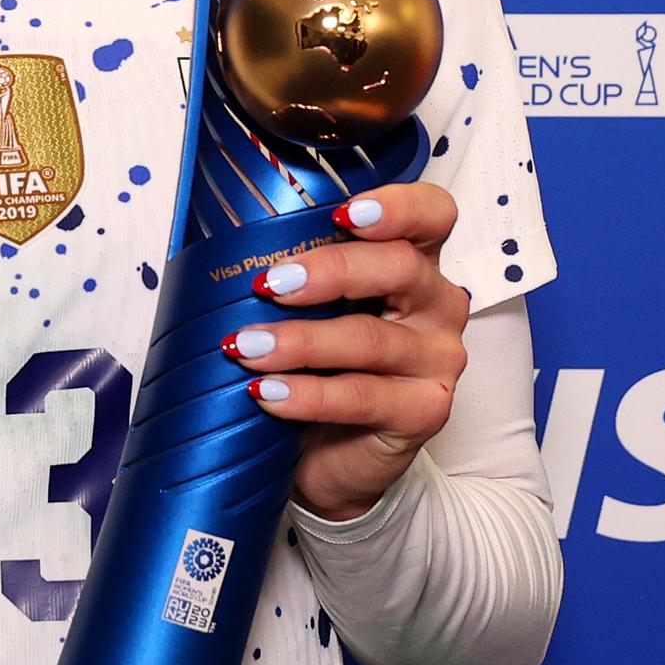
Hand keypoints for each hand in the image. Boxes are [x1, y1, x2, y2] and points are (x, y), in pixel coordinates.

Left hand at [222, 180, 468, 521]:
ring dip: (300, 341)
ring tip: (245, 346)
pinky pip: (363, 397)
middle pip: (399, 267)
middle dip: (329, 271)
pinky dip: (308, 395)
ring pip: (371, 339)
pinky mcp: (426, 411)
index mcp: (414, 262)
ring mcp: (437, 359)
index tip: (341, 215)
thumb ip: (295, 278)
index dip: (397, 207)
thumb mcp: (307, 311)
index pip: (431, 215)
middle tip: (268, 285)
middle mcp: (436, 304)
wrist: (328, 457)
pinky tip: (268, 393)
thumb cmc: (317, 369)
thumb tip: (228, 253)